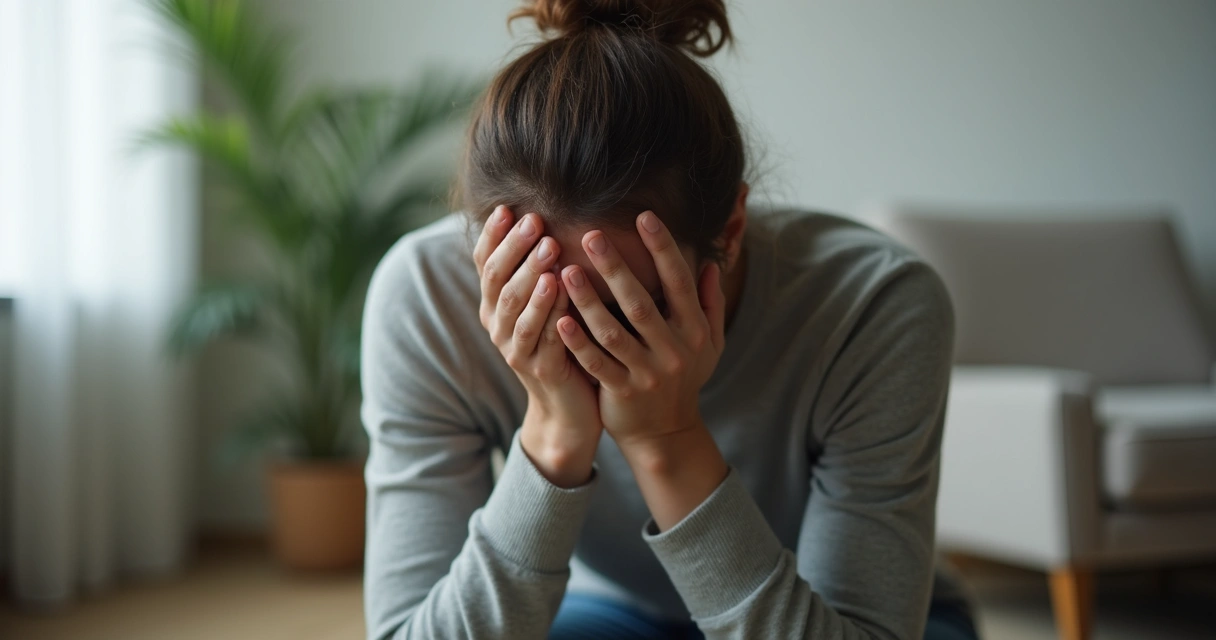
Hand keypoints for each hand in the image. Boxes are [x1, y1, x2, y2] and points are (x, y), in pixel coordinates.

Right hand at [473, 205, 601, 486]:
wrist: (568, 408)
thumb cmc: (562, 344)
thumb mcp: (544, 304)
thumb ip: (538, 269)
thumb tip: (541, 215)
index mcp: (496, 306)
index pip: (485, 264)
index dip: (493, 237)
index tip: (508, 208)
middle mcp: (498, 326)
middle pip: (498, 281)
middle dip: (515, 248)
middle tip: (534, 221)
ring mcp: (515, 349)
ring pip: (515, 308)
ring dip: (531, 275)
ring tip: (548, 249)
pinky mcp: (539, 368)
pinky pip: (542, 335)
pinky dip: (550, 310)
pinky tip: (561, 289)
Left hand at [555, 210, 725, 452]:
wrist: (667, 433)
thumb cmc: (685, 378)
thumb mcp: (710, 344)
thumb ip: (710, 303)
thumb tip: (712, 263)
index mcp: (695, 331)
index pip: (680, 282)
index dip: (663, 248)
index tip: (644, 217)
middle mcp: (673, 350)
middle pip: (641, 303)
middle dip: (616, 268)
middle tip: (590, 235)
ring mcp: (647, 374)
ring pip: (613, 333)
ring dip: (588, 301)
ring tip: (565, 271)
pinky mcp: (622, 393)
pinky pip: (596, 364)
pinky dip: (578, 343)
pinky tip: (559, 320)